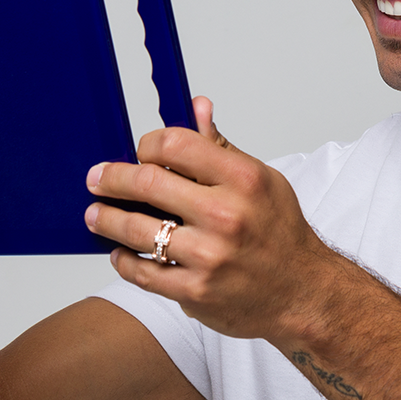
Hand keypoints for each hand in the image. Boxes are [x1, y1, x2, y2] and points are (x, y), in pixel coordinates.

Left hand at [84, 97, 337, 343]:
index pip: (176, 144)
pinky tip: (120, 251)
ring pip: (137, 230)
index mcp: (243, 179)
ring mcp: (209, 256)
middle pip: (148, 184)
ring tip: (95, 215)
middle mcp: (226, 215)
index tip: (140, 151)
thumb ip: (221, 147)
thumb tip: (197, 106)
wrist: (305, 293)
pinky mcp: (196, 291)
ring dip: (106, 219)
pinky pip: (144, 272)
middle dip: (111, 178)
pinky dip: (124, 260)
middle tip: (96, 179)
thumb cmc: (281, 233)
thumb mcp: (261, 180)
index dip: (148, 145)